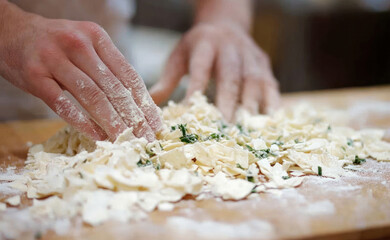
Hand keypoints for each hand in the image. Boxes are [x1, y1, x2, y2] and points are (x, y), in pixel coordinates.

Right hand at [0, 2, 161, 140]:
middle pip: (113, 88)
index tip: (156, 123)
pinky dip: (82, 122)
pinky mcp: (35, 76)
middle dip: (133, 118)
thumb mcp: (86, 44)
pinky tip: (97, 136)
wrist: (10, 31)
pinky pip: (62, 103)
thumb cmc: (55, 44)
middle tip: (145, 138)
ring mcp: (55, 59)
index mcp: (97, 38)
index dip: (145, 102)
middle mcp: (79, 45)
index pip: (128, 75)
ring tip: (126, 141)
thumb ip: (108, 67)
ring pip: (92, 96)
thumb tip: (137, 101)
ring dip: (112, 122)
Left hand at [150, 22, 280, 120]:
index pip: (201, 67)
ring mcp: (250, 56)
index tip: (190, 112)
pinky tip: (268, 122)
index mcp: (205, 44)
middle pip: (230, 75)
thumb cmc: (198, 47)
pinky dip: (271, 103)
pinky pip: (271, 84)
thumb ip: (167, 80)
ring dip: (251, 105)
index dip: (197, 88)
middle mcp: (230, 48)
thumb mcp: (179, 57)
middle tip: (224, 126)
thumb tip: (150, 104)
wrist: (226, 25)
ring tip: (246, 128)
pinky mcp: (264, 64)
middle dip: (228, 101)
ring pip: (253, 80)